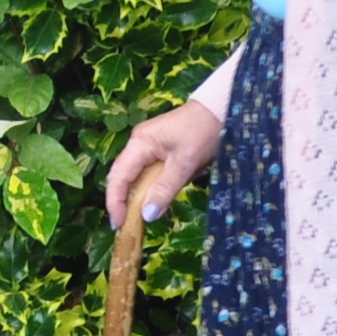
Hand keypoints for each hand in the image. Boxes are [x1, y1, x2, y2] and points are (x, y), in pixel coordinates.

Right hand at [103, 101, 224, 230]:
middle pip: (122, 177)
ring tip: (137, 219)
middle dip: (122, 202)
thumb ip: (165, 189)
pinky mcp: (159, 149)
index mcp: (140, 143)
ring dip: (135, 197)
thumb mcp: (185, 163)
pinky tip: (153, 202)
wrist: (221, 109)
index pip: (118, 176)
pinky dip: (148, 189)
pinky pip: (147, 173)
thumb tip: (146, 215)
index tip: (119, 224)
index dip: (115, 202)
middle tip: (127, 226)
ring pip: (135, 176)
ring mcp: (148, 145)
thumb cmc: (203, 132)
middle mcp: (138, 143)